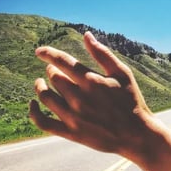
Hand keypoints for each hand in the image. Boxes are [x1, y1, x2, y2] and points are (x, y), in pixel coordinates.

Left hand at [29, 32, 170, 170]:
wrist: (137, 135)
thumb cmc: (132, 101)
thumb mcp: (123, 74)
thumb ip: (103, 54)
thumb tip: (86, 35)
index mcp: (91, 81)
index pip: (62, 61)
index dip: (48, 53)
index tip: (39, 51)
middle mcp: (79, 98)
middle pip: (54, 77)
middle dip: (51, 70)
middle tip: (53, 70)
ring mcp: (73, 116)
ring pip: (45, 97)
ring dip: (40, 87)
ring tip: (40, 83)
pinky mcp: (71, 133)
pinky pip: (43, 122)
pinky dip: (33, 112)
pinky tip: (33, 105)